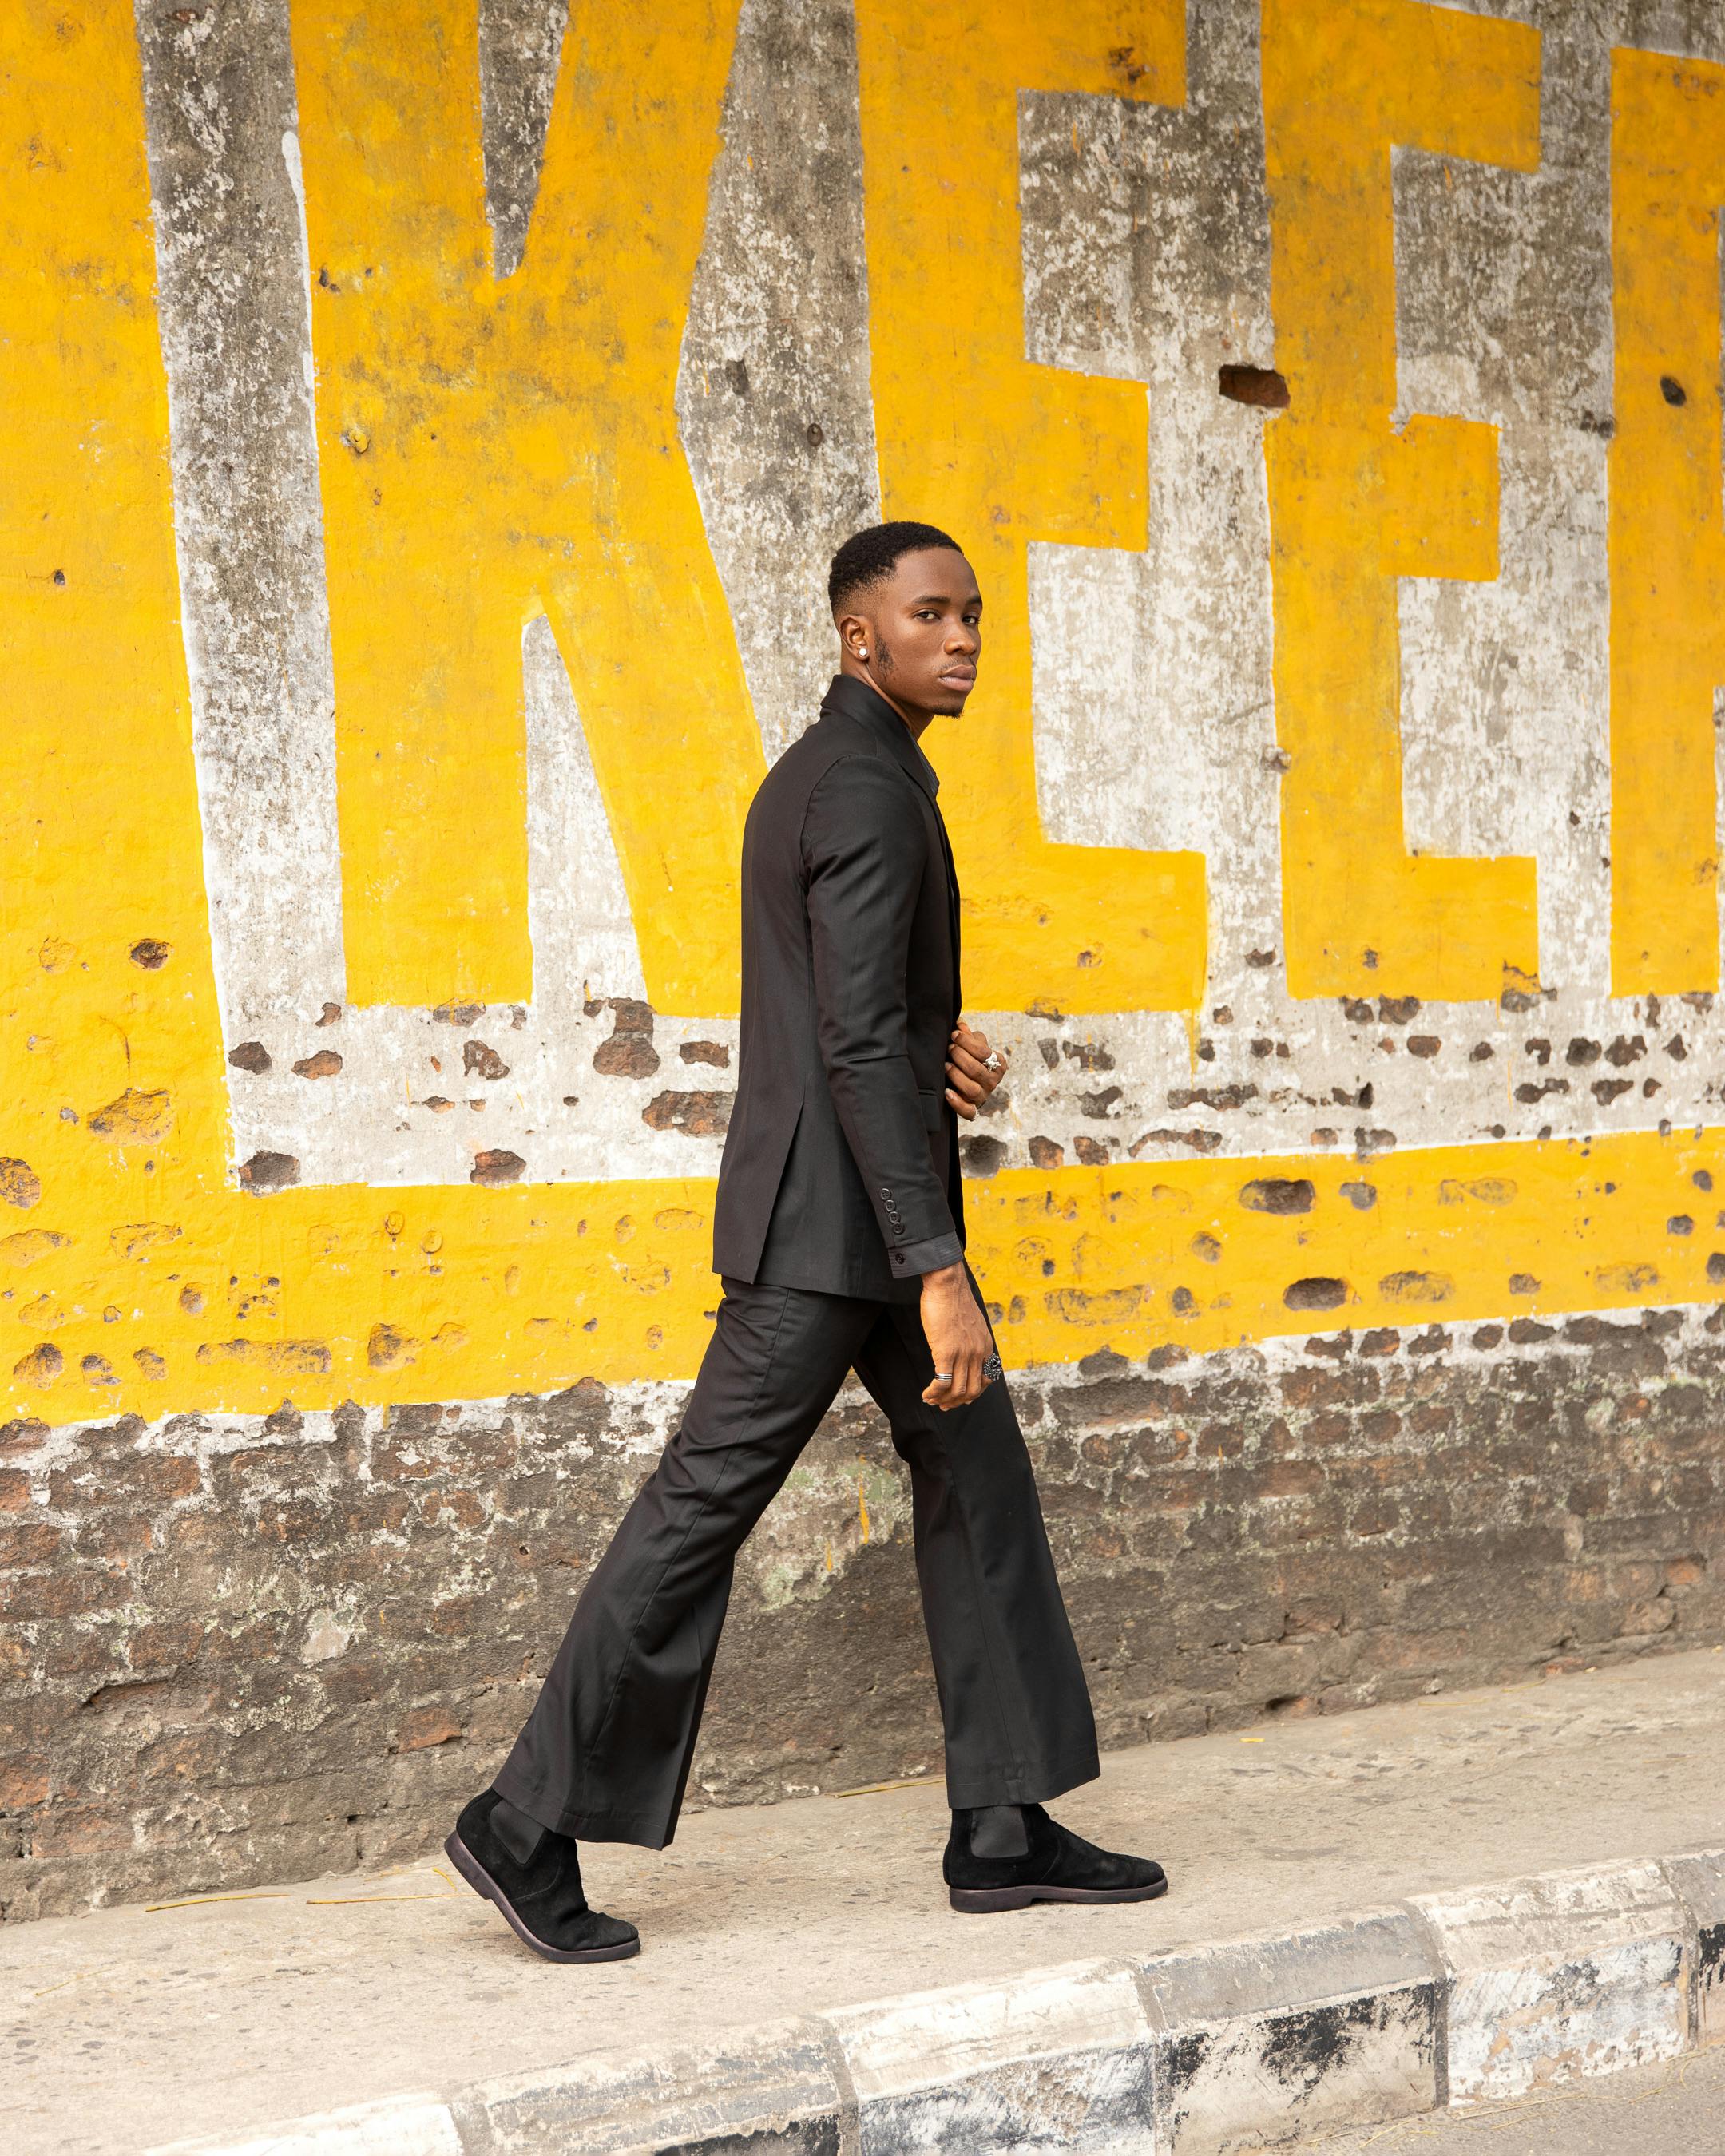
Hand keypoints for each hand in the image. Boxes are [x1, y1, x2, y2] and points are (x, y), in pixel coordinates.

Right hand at [920, 1262, 995, 1409]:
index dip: (974, 1392)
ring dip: (944, 1400)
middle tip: (945, 1406)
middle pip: (972, 1390)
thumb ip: (971, 1338)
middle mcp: (977, 1353)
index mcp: (986, 1345)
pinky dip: (933, 1393)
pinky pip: (942, 1382)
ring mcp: (963, 1354)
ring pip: (957, 1390)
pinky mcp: (945, 1352)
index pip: (986, 1379)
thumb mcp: (971, 1322)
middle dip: (958, 1402)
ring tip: (932, 1402)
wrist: (947, 1285)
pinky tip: (926, 1395)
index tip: (962, 1397)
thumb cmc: (954, 1299)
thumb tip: (962, 1348)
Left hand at [945, 1020, 1007, 1122]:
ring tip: (946, 1065)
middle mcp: (993, 1081)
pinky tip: (947, 1092)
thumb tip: (960, 1023)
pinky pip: (968, 1111)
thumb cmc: (971, 1060)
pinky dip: (957, 1103)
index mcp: (998, 1064)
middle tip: (949, 1049)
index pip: (984, 1052)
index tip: (954, 1035)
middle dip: (960, 1056)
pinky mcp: (973, 1109)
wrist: (968, 1084)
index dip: (967, 1042)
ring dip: (956, 1075)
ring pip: (971, 1088)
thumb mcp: (973, 1047)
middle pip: (976, 1069)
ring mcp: (983, 1096)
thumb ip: (969, 1036)